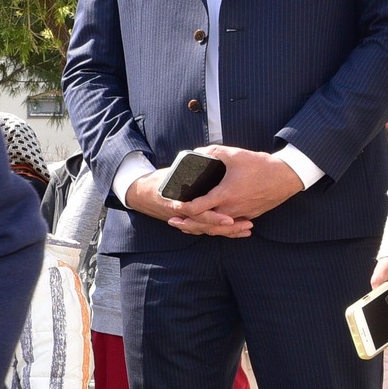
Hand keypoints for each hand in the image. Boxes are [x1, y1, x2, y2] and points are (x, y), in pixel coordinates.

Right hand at [125, 170, 249, 237]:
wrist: (139, 195)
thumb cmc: (155, 183)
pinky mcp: (190, 222)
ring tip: (247, 228)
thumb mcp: (170, 174)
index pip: (199, 215)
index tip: (229, 219)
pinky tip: (237, 231)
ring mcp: (186, 221)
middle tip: (247, 225)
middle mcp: (183, 216)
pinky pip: (207, 230)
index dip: (215, 218)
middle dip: (228, 229)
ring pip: (209, 231)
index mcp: (178, 205)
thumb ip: (187, 168)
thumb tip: (204, 156)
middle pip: (208, 228)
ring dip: (229, 232)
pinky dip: (222, 232)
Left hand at [180, 145, 303, 223]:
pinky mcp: (248, 217)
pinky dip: (216, 229)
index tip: (174, 204)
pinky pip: (228, 228)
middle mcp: (231, 209)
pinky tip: (208, 227)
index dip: (182, 208)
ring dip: (199, 228)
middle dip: (185, 224)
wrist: (286, 176)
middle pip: (203, 224)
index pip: (197, 208)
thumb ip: (213, 152)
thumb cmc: (261, 165)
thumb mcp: (235, 154)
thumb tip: (196, 152)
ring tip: (185, 226)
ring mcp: (240, 215)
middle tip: (172, 220)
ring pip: (216, 229)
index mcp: (225, 195)